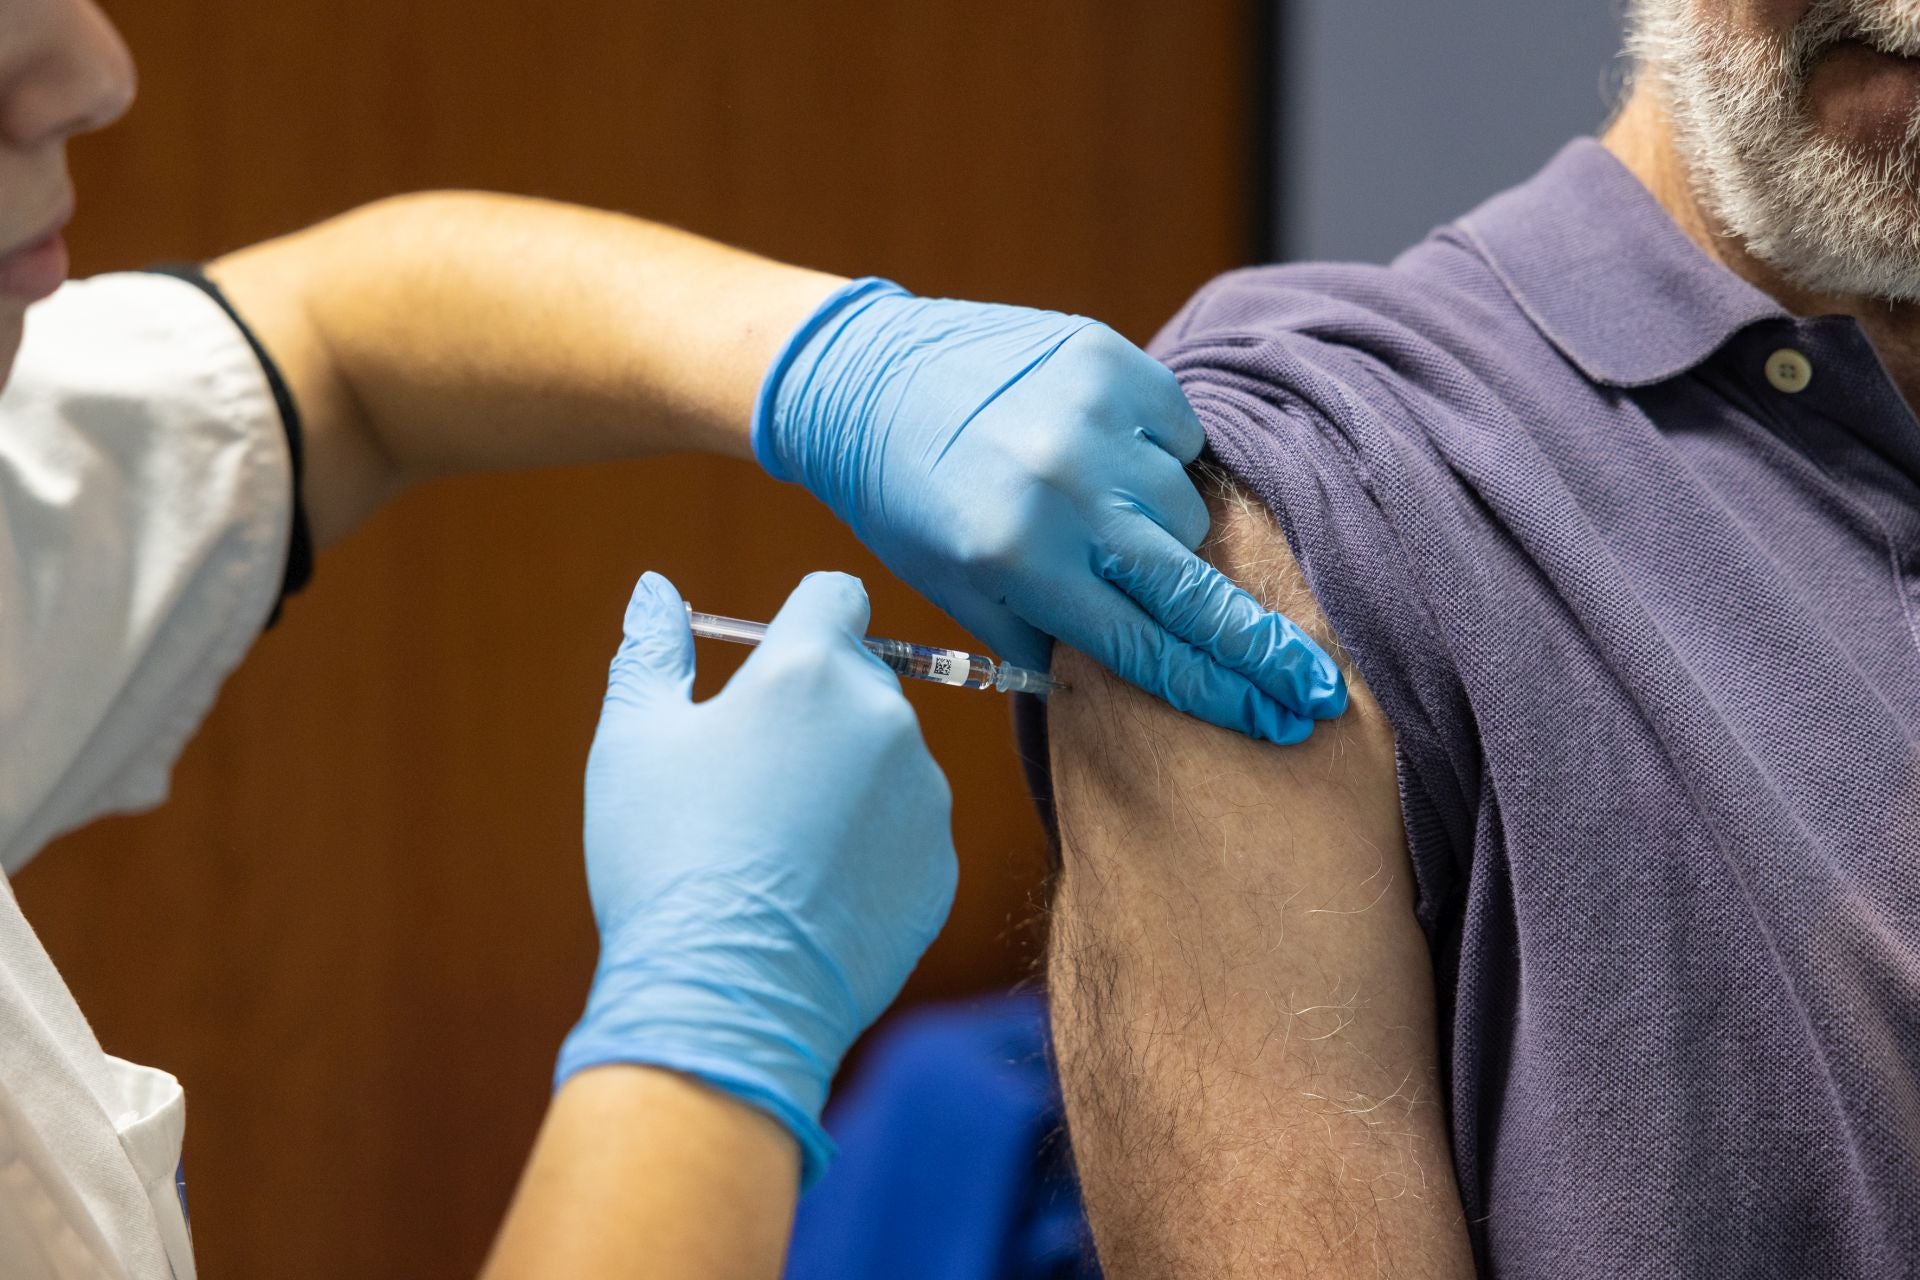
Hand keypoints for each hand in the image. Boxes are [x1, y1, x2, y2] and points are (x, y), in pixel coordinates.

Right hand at [556, 571, 957, 1184]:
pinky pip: (906, 833)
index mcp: (810, 670)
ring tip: (778, 849)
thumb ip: (651, 651)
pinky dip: (868, 849)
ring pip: (887, 760)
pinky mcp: (942, 867)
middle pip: (861, 680)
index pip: (835, 597)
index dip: (802, 621)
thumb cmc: (666, 859)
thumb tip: (655, 588)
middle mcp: (886, 718)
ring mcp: (925, 796)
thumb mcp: (633, 741)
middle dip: (815, 709)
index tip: (772, 665)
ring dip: (846, 780)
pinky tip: (812, 894)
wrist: (726, 994)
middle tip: (752, 779)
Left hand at [753, 279, 1346, 743]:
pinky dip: (1161, 451)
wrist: (865, 380)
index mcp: (1016, 559)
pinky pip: (1182, 431)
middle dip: (1260, 647)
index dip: (1218, 691)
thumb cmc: (911, 502)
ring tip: (1105, 512)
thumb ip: (1049, 637)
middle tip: (1316, 690)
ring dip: (1163, 525)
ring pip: (1186, 507)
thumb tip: (1144, 676)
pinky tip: (1111, 454)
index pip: (1143, 646)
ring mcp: (1090, 419)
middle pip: (1193, 586)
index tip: (1276, 722)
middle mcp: (1060, 489)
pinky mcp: (1108, 360)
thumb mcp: (959, 590)